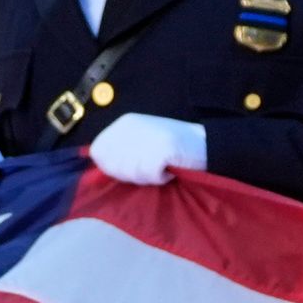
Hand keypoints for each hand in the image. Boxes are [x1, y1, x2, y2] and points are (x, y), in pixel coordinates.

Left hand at [87, 113, 205, 186]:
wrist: (206, 144)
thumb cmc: (172, 148)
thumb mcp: (140, 142)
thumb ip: (118, 150)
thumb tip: (96, 161)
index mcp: (124, 123)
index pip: (98, 151)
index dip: (112, 167)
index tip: (133, 166)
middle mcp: (131, 127)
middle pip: (113, 166)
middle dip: (131, 174)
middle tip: (151, 166)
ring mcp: (145, 137)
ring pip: (131, 173)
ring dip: (147, 177)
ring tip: (161, 165)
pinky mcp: (160, 149)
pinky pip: (150, 176)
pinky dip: (161, 178)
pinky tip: (170, 168)